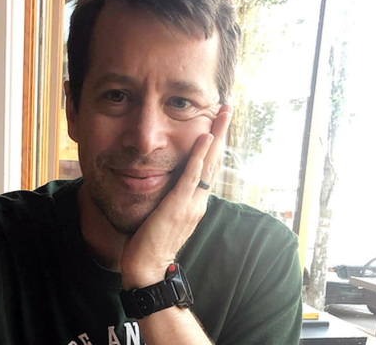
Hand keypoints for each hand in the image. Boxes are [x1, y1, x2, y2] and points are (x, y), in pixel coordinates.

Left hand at [120, 105, 232, 288]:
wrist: (147, 267)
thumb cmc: (151, 242)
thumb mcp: (164, 215)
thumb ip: (169, 198)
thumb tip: (164, 182)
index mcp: (195, 202)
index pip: (207, 168)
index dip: (213, 145)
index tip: (216, 124)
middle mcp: (198, 200)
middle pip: (213, 160)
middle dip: (220, 132)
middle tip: (227, 108)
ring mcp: (191, 203)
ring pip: (207, 163)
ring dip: (215, 136)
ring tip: (222, 113)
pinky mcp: (178, 205)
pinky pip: (191, 176)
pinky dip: (199, 155)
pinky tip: (204, 138)